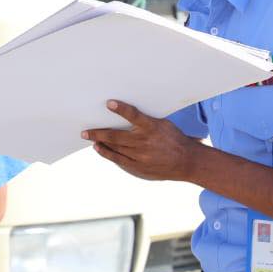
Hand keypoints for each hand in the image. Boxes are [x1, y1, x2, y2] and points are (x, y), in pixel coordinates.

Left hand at [83, 101, 199, 182]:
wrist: (187, 162)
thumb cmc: (175, 139)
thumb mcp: (163, 124)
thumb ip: (145, 120)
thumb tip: (126, 112)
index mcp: (152, 128)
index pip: (134, 115)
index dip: (121, 109)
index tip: (109, 103)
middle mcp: (144, 142)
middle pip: (116, 136)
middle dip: (98, 133)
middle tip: (85, 132)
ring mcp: (141, 157)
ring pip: (115, 149)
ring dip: (100, 143)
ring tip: (90, 139)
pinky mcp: (139, 168)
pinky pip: (119, 160)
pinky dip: (108, 154)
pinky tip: (100, 149)